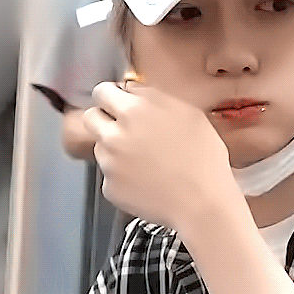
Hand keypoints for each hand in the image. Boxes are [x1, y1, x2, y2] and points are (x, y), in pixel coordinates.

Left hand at [83, 82, 241, 234]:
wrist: (202, 203)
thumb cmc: (202, 158)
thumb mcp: (188, 113)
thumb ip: (154, 96)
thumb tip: (132, 90)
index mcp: (133, 111)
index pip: (102, 91)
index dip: (111, 95)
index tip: (118, 100)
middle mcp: (114, 135)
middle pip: (91, 117)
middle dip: (104, 118)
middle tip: (124, 126)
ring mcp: (109, 164)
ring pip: (101, 146)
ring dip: (115, 148)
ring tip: (146, 158)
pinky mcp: (110, 188)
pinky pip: (110, 175)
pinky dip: (123, 175)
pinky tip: (146, 178)